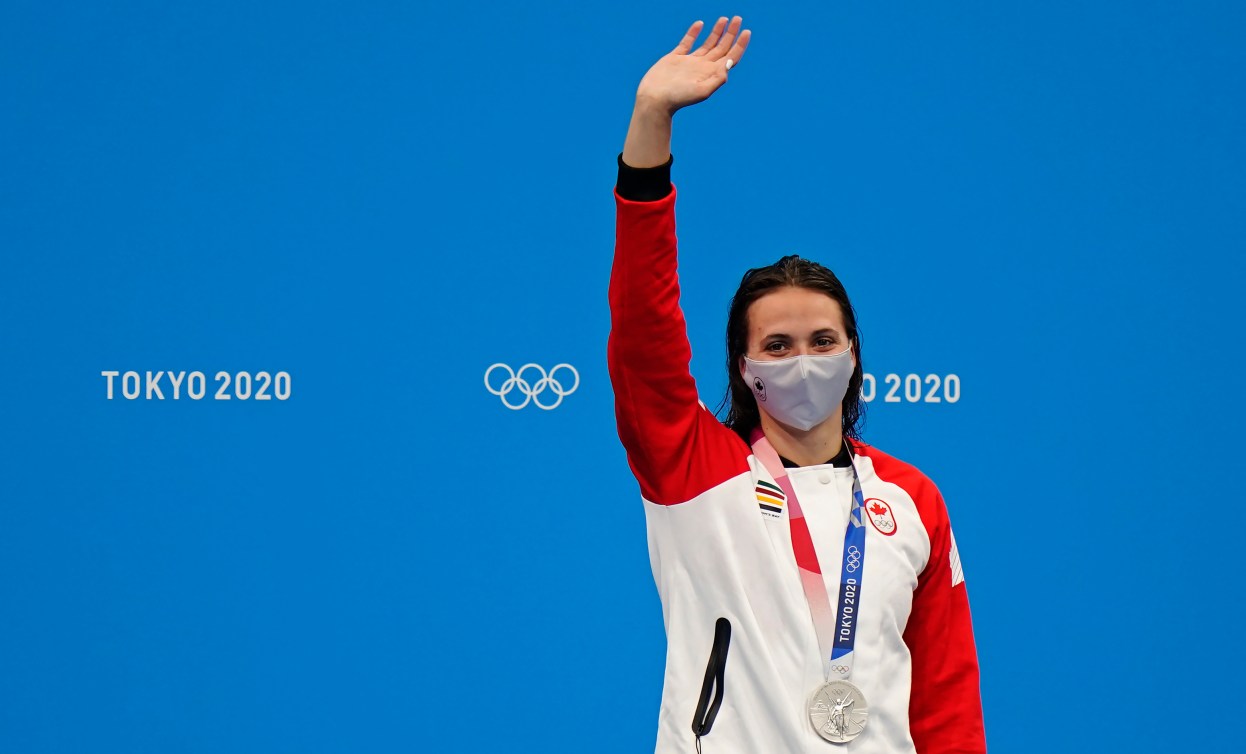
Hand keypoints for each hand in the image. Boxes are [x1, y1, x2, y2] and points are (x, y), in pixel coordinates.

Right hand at [635, 16, 751, 114]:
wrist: (654, 99)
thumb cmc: (678, 98)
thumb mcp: (702, 91)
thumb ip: (717, 78)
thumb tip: (730, 63)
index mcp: (711, 74)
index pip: (731, 57)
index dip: (740, 45)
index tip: (746, 31)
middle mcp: (702, 67)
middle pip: (722, 48)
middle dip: (731, 33)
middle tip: (738, 19)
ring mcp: (689, 62)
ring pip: (707, 43)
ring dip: (717, 32)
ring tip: (724, 19)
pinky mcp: (675, 58)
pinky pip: (687, 42)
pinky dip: (694, 33)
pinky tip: (700, 24)